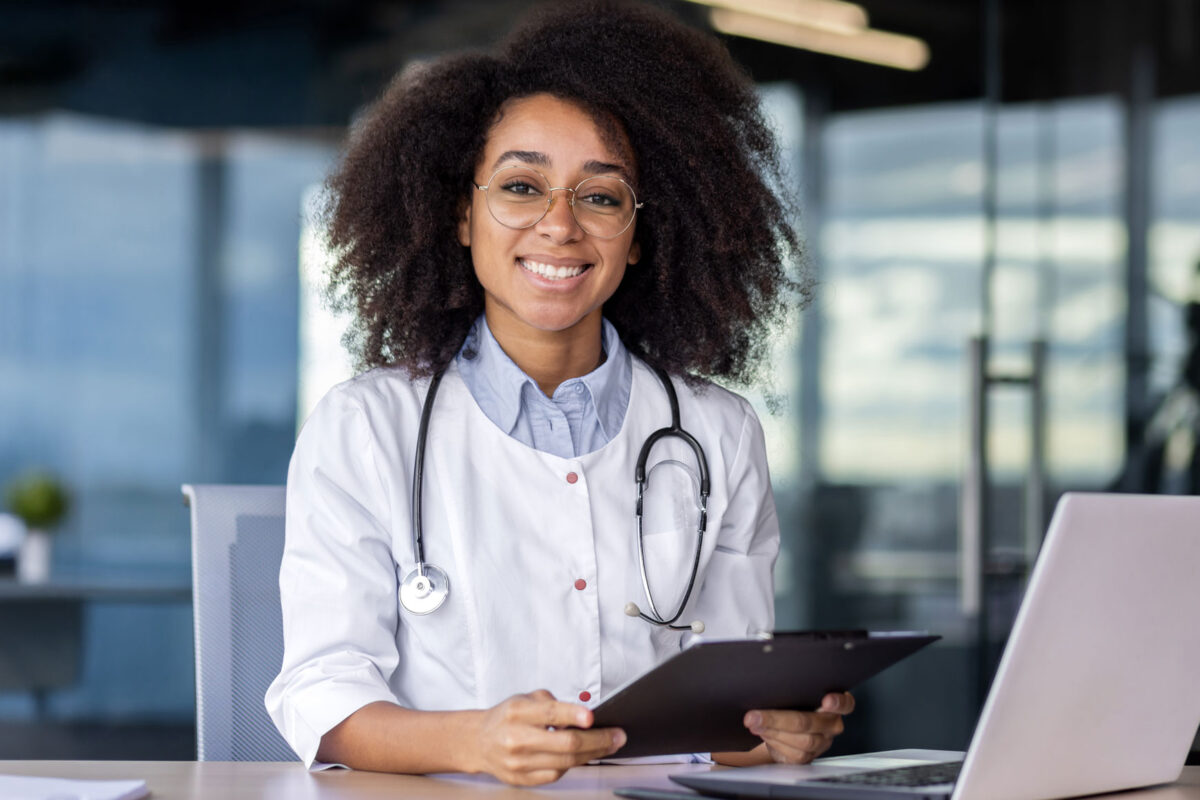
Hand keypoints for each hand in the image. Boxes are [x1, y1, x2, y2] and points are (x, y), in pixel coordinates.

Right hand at [469, 690, 625, 784]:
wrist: (479, 741)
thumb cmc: (508, 716)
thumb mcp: (525, 697)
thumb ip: (552, 703)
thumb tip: (583, 715)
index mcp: (517, 711)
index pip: (550, 713)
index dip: (573, 715)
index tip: (592, 717)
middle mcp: (516, 737)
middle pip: (564, 743)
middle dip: (597, 740)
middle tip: (617, 735)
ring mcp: (519, 762)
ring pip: (565, 761)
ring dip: (593, 754)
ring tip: (609, 745)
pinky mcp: (522, 779)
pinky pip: (556, 774)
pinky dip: (573, 764)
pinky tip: (585, 756)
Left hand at [743, 692, 854, 763]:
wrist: (782, 726)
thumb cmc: (790, 702)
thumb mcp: (793, 691)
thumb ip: (791, 687)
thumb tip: (767, 681)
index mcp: (834, 704)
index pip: (845, 703)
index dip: (837, 702)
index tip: (826, 699)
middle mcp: (831, 724)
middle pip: (809, 722)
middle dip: (777, 719)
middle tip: (754, 716)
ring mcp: (822, 742)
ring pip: (801, 740)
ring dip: (772, 731)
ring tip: (754, 723)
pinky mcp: (809, 757)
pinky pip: (794, 753)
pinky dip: (774, 742)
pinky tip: (763, 733)